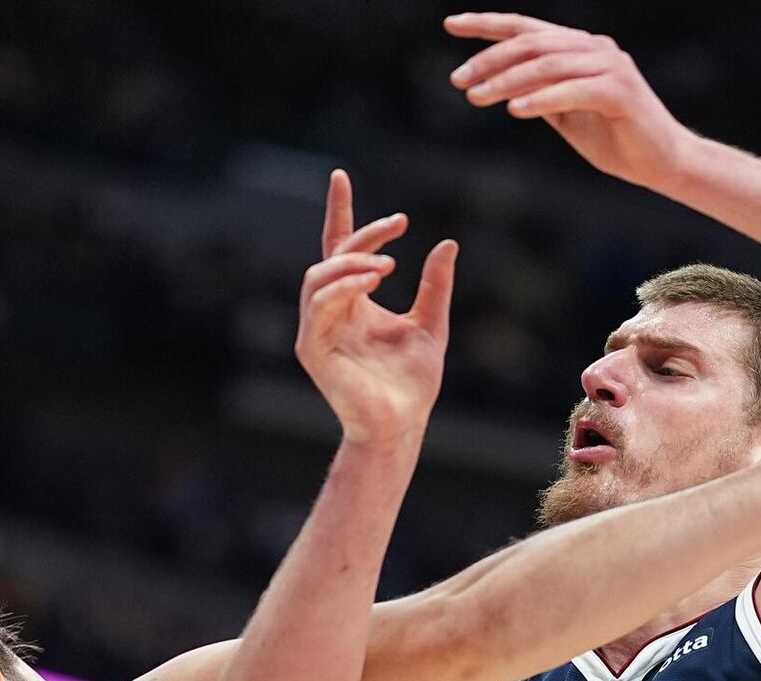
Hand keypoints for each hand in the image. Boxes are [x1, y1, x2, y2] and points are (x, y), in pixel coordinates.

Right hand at [297, 171, 456, 447]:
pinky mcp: (313, 348)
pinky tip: (371, 282)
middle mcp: (332, 311)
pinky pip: (319, 306)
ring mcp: (318, 329)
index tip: (339, 176)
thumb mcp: (431, 325)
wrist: (403, 424)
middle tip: (398, 226)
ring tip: (387, 265)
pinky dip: (342, 287)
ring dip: (352, 263)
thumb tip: (448, 243)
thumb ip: (435, 286)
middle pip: (334, 256)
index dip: (340, 213)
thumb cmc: (413, 383)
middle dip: (364, 235)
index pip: (341, 248)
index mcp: (354, 302)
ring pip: (319, 276)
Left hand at [447, 14, 689, 189]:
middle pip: (532, 44)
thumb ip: (544, 96)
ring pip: (548, 65)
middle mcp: (594, 48)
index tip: (451, 26)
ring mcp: (609, 66)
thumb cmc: (616, 141)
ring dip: (508, 80)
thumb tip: (508, 87)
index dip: (488, 25)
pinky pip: (573, 90)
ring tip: (477, 96)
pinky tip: (515, 110)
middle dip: (490, 59)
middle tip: (458, 79)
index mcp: (579, 48)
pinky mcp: (620, 92)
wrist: (663, 162)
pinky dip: (542, 99)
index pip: (527, 29)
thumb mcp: (569, 116)